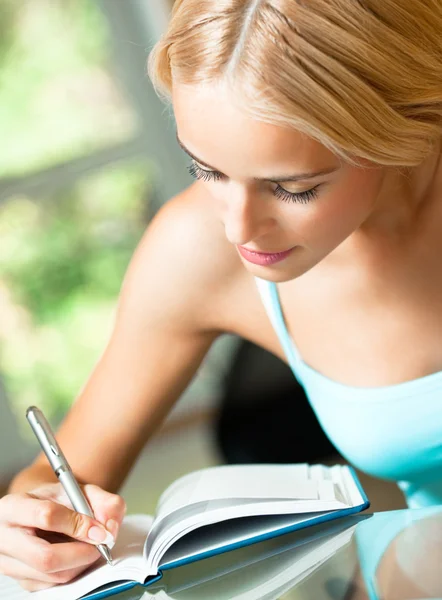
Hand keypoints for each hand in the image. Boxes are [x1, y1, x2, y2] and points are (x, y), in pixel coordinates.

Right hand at [0, 481, 125, 591]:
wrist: (38, 511)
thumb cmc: (56, 500)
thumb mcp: (79, 490)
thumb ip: (102, 502)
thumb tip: (110, 528)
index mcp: (14, 506)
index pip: (46, 516)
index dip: (78, 525)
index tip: (100, 529)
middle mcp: (4, 537)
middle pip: (45, 557)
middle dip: (82, 553)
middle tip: (101, 544)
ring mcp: (9, 564)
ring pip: (52, 575)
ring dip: (81, 563)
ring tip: (91, 546)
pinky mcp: (21, 581)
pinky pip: (53, 584)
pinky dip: (74, 571)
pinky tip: (77, 555)